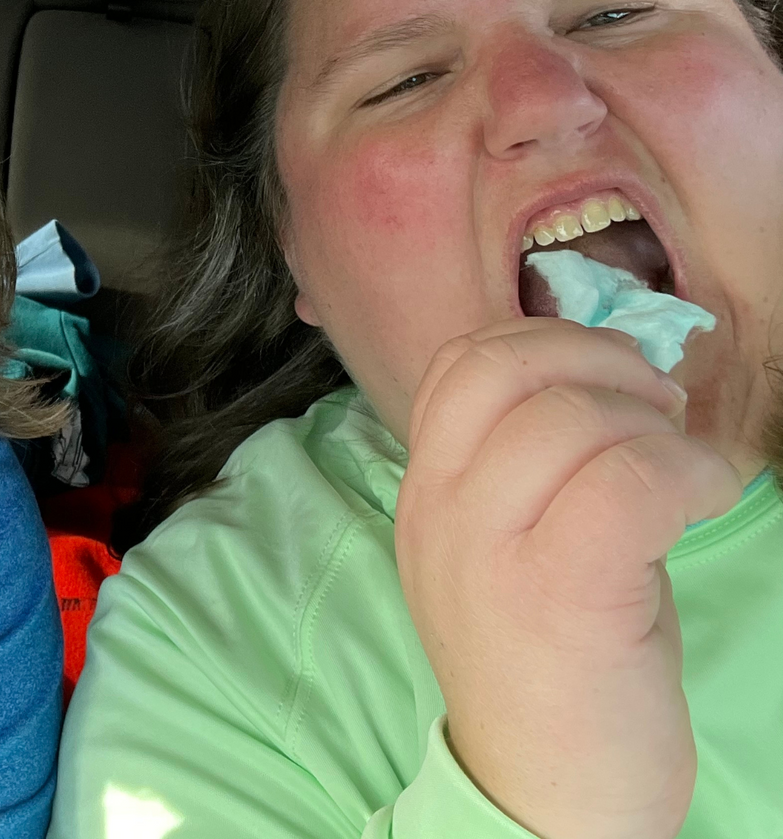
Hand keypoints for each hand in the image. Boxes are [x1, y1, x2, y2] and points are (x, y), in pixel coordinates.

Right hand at [396, 318, 739, 838]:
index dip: (542, 341)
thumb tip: (599, 380)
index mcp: (425, 494)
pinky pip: (628, 481)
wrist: (543, 804)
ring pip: (569, 419)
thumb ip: (521, 469)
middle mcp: (439, 512)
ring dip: (654, 422)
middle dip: (598, 358)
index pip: (459, 365)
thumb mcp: (505, 553)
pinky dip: (687, 470)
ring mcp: (490, 553)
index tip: (608, 378)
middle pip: (503, 368)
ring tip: (688, 464)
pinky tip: (709, 496)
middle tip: (656, 403)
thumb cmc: (548, 671)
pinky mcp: (559, 595)